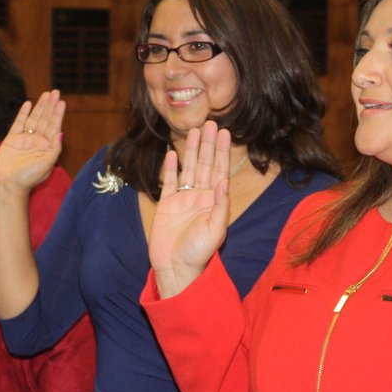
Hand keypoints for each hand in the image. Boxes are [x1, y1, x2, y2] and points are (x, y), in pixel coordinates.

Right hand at [0, 90, 64, 192]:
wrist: (8, 184)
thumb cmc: (29, 178)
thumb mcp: (47, 164)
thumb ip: (55, 148)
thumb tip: (61, 133)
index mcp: (46, 147)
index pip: (54, 127)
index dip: (58, 114)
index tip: (62, 102)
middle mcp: (37, 141)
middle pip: (45, 120)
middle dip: (50, 106)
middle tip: (55, 92)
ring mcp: (24, 139)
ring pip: (33, 119)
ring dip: (40, 106)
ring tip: (46, 94)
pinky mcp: (12, 139)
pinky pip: (18, 123)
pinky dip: (23, 113)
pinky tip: (28, 103)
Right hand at [148, 120, 230, 297]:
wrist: (175, 269)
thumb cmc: (198, 254)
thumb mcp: (214, 231)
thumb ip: (220, 206)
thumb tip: (223, 182)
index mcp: (214, 202)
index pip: (219, 171)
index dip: (222, 152)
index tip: (225, 133)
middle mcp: (200, 197)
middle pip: (205, 165)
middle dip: (208, 144)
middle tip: (210, 123)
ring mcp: (183, 200)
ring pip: (188, 169)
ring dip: (191, 150)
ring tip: (193, 131)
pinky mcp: (166, 205)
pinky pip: (169, 182)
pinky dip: (170, 168)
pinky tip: (172, 153)